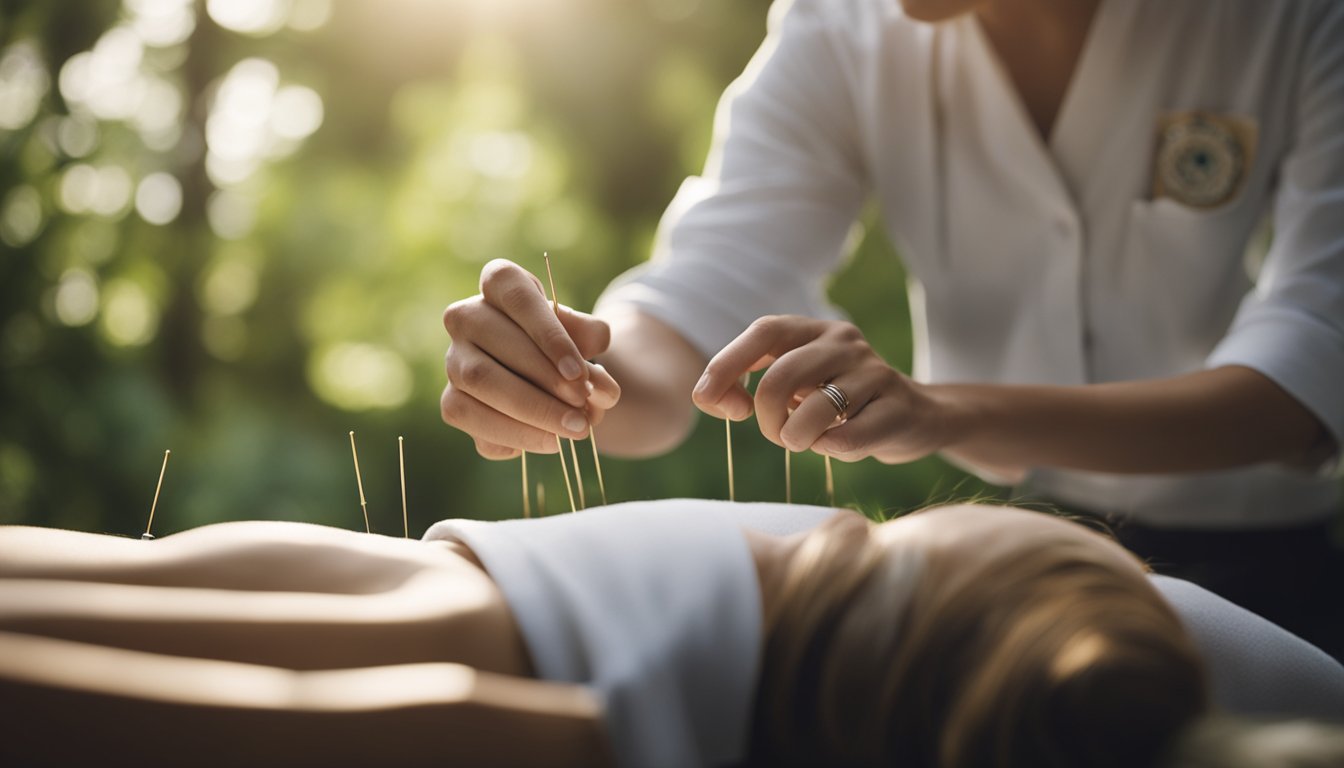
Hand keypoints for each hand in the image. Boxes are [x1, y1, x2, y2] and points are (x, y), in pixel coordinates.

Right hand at [441, 259, 620, 459]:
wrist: (546, 376)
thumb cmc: (563, 343)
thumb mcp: (584, 333)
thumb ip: (595, 349)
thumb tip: (601, 387)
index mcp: (499, 283)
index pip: (517, 296)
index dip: (548, 334)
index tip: (579, 371)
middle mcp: (465, 316)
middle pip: (499, 343)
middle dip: (546, 380)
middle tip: (584, 405)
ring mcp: (453, 359)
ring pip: (481, 381)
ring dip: (532, 410)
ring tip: (575, 429)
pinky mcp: (451, 401)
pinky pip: (474, 418)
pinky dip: (515, 434)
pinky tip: (550, 441)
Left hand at [691, 315, 944, 463]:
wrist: (917, 417)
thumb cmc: (839, 405)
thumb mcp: (796, 387)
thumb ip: (752, 386)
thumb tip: (710, 398)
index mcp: (813, 330)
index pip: (763, 333)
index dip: (726, 364)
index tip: (705, 399)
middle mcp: (844, 341)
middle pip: (779, 378)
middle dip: (765, 418)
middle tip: (777, 434)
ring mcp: (874, 371)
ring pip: (812, 411)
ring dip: (796, 438)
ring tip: (806, 440)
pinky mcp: (897, 407)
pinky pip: (843, 439)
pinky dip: (829, 450)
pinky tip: (841, 443)